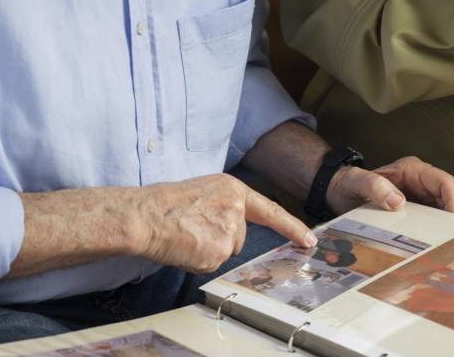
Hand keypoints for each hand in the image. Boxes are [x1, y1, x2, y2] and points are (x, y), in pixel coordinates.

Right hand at [133, 174, 315, 272]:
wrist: (144, 216)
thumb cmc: (165, 204)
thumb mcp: (203, 193)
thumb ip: (224, 207)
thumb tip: (231, 229)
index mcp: (233, 189)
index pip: (270, 210)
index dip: (291, 227)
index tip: (308, 240)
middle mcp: (236, 208)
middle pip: (240, 239)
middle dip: (219, 240)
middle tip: (192, 229)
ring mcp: (229, 231)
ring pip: (226, 252)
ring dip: (207, 250)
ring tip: (185, 236)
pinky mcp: (218, 251)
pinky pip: (212, 264)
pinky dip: (197, 260)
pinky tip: (183, 246)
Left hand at [325, 156, 453, 220]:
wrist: (339, 193)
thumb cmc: (348, 184)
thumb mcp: (355, 182)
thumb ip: (373, 187)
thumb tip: (398, 202)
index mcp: (413, 170)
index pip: (444, 181)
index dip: (453, 199)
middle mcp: (424, 184)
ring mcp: (424, 200)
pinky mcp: (422, 214)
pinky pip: (442, 223)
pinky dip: (451, 235)